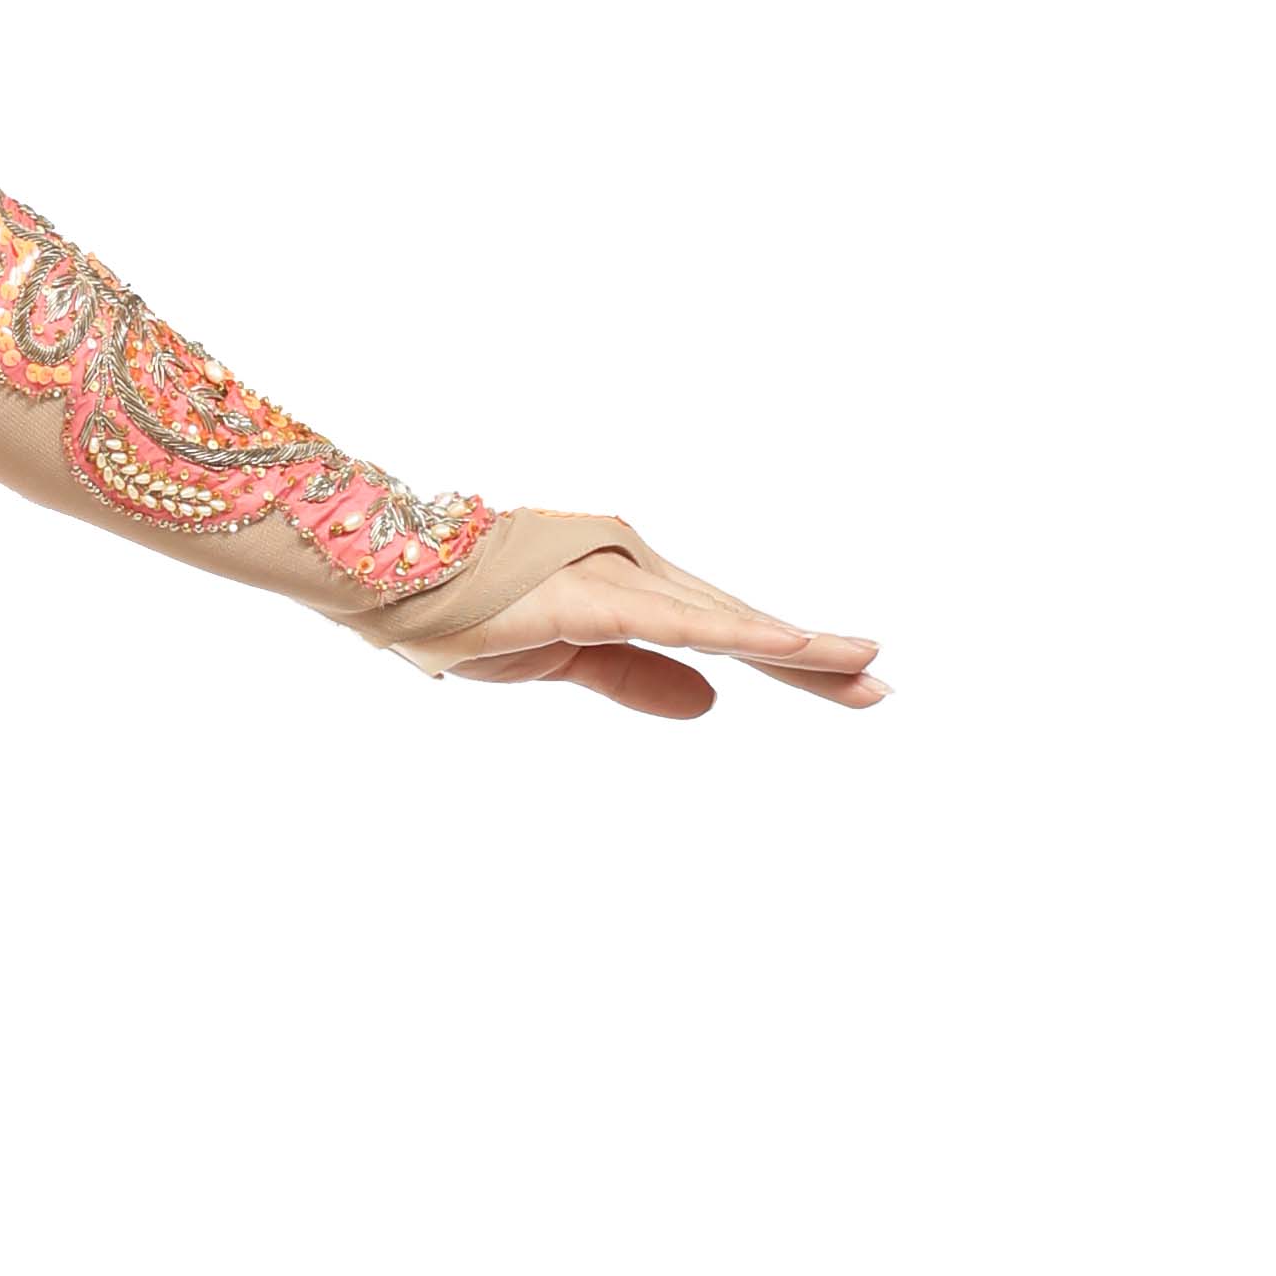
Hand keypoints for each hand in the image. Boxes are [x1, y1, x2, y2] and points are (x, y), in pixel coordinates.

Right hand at [447, 538, 881, 718]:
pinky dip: (734, 634)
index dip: (794, 661)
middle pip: (744, 625)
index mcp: (635, 590)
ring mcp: (620, 578)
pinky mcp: (592, 599)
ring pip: (725, 620)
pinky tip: (786, 646)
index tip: (857, 684)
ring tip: (860, 667)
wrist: (392, 586)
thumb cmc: (469, 613)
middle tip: (882, 690)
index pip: (731, 633)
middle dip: (816, 661)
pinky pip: (675, 623)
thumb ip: (638, 679)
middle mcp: (641, 571)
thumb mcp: (568, 660)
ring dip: (796, 646)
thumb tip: (710, 704)